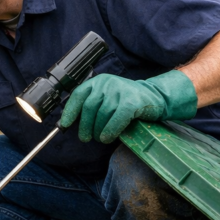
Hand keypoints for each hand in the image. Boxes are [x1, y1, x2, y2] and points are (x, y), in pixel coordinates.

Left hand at [59, 70, 197, 143]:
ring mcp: (120, 91)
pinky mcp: (132, 102)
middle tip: (86, 138)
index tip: (65, 125)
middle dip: (85, 126)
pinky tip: (107, 138)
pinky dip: (110, 131)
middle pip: (89, 108)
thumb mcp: (106, 98)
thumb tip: (71, 124)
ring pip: (102, 115)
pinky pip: (116, 120)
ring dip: (98, 131)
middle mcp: (108, 83)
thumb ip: (91, 107)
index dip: (70, 111)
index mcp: (98, 82)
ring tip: (100, 138)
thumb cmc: (126, 101)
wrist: (154, 97)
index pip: (78, 95)